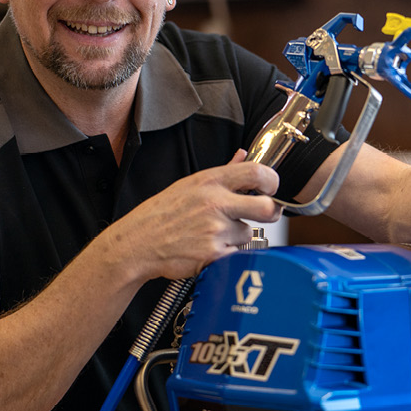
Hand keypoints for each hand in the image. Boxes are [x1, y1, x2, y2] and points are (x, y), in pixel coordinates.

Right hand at [112, 156, 281, 279]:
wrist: (138, 243)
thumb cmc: (162, 214)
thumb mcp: (190, 184)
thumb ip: (224, 171)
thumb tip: (243, 155)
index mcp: (210, 182)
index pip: (256, 172)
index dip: (272, 181)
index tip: (272, 188)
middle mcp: (215, 203)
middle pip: (266, 208)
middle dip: (271, 213)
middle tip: (265, 214)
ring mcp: (215, 230)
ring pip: (248, 234)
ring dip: (237, 237)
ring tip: (213, 235)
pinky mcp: (213, 254)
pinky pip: (236, 254)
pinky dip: (227, 255)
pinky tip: (208, 249)